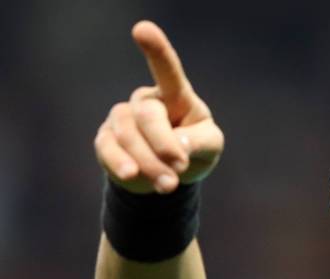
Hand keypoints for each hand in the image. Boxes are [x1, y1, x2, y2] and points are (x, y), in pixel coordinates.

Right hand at [94, 21, 223, 193]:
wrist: (169, 177)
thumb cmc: (194, 150)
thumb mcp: (210, 146)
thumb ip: (200, 142)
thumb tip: (177, 146)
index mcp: (176, 96)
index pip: (167, 71)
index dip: (156, 50)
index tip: (142, 29)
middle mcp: (146, 102)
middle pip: (148, 115)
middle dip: (164, 146)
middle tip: (179, 172)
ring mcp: (123, 119)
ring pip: (127, 135)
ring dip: (148, 163)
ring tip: (168, 186)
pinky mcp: (107, 140)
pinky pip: (107, 148)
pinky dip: (120, 163)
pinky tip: (132, 176)